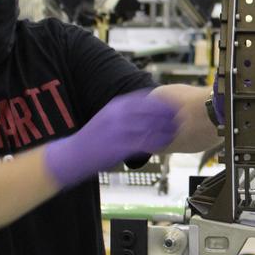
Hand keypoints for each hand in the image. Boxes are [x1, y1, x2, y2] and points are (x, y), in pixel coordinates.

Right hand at [44, 90, 179, 188]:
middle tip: (181, 117)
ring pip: (150, 127)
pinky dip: (157, 143)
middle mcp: (118, 115)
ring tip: (177, 131)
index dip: (161, 101)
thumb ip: (125, 111)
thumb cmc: (92, 137)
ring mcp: (119, 130)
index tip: (174, 103)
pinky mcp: (120, 147)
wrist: (72, 155)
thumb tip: (145, 108)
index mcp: (116, 105)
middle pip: (151, 111)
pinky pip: (144, 143)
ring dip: (165, 128)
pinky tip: (166, 145)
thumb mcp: (107, 116)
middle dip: (167, 114)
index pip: (145, 99)